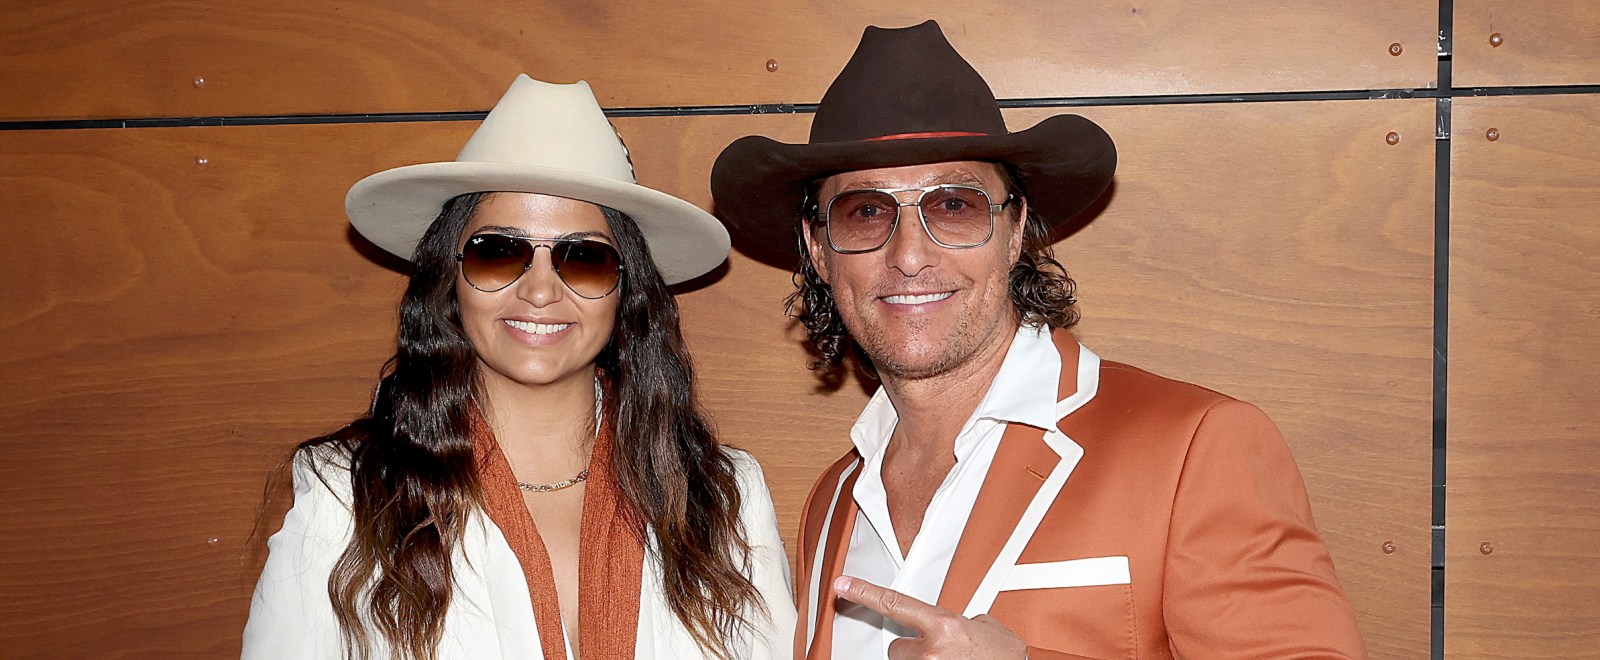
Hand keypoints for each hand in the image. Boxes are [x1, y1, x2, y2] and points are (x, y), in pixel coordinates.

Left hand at [834, 575, 1027, 658]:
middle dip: (916, 648)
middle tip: (943, 652)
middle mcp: (931, 652)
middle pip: (899, 646)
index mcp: (944, 626)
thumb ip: (959, 620)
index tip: (841, 585)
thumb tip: (951, 623)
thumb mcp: (985, 628)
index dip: (863, 592)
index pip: (894, 603)